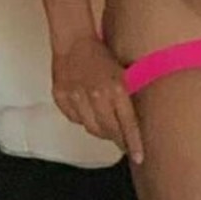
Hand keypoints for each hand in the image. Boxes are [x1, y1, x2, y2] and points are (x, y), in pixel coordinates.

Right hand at [51, 34, 144, 164]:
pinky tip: (88, 111)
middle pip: (109, 130)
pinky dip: (84, 119)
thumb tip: (135, 122)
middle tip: (124, 143)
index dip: (133, 143)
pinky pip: (75, 120)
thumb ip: (127, 98)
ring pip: (92, 128)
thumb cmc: (104, 56)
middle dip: (118, 139)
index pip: (127, 123)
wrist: (74, 41)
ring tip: (107, 127)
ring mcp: (76, 97)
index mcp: (117, 89)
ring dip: (101, 131)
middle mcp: (97, 95)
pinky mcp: (61, 98)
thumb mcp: (123, 73)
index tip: (139, 158)